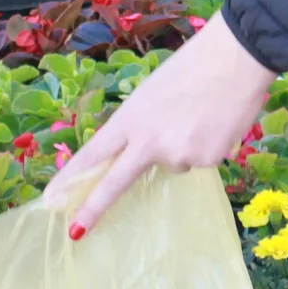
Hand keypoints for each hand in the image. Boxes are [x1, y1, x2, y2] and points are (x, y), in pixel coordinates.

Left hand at [43, 13, 275, 236]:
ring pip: (173, 162)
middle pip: (115, 181)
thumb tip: (149, 154)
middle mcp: (148, 140)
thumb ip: (144, 126)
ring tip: (200, 113)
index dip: (71, 177)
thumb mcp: (154, 92)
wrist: (237, 56)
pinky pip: (201, 161)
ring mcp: (177, 154)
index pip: (93, 153)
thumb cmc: (196, 66)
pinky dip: (207, 146)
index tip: (50, 198)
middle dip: (93, 207)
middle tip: (74, 232)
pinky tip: (216, 122)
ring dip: (183, 146)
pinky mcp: (206, 161)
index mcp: (131, 117)